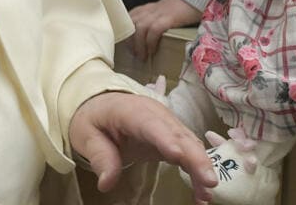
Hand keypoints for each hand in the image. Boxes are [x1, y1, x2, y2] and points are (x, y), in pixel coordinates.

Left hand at [69, 91, 215, 202]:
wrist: (102, 103)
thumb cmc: (94, 118)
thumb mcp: (87, 135)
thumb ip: (100, 157)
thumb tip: (107, 183)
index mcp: (132, 111)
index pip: (151, 124)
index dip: (165, 139)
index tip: (178, 156)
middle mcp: (156, 115)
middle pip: (179, 135)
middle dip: (196, 157)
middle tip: (208, 181)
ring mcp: (167, 125)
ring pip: (190, 144)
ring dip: (202, 167)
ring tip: (209, 192)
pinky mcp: (172, 137)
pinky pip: (189, 152)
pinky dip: (197, 171)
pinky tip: (202, 192)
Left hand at [128, 0, 201, 60]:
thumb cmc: (185, 6)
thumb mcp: (165, 12)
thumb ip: (157, 20)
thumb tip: (153, 38)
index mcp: (149, 7)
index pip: (129, 17)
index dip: (126, 32)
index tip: (127, 44)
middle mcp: (151, 9)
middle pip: (131, 23)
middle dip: (129, 40)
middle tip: (133, 53)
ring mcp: (159, 12)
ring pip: (139, 28)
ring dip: (138, 44)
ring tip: (142, 56)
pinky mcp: (168, 17)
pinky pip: (154, 30)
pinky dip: (150, 42)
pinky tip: (152, 50)